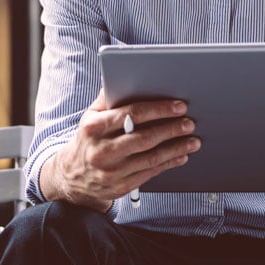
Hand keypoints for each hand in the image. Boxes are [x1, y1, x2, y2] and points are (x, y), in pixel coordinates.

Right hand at [40, 91, 201, 211]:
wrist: (71, 177)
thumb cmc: (87, 141)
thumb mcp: (90, 117)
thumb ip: (108, 98)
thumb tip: (125, 77)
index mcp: (93, 128)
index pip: (131, 115)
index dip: (159, 109)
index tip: (178, 106)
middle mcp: (101, 151)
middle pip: (144, 138)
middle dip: (171, 129)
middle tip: (189, 123)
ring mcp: (111, 171)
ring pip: (151, 158)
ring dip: (176, 148)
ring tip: (192, 140)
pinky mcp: (120, 187)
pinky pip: (150, 173)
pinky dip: (169, 163)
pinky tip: (181, 156)